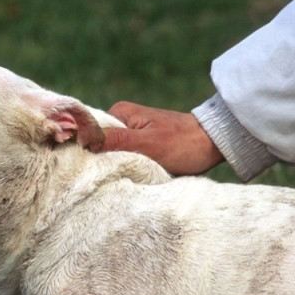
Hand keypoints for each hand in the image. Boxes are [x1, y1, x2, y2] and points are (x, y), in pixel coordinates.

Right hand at [89, 101, 223, 175]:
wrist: (213, 145)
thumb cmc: (182, 143)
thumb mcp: (147, 144)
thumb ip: (115, 142)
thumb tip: (81, 141)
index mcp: (119, 113)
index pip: (89, 132)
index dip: (85, 150)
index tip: (85, 169)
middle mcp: (122, 121)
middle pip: (99, 145)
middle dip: (101, 162)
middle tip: (103, 178)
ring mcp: (132, 135)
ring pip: (112, 155)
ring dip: (115, 167)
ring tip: (116, 180)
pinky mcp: (142, 147)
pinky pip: (126, 159)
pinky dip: (128, 169)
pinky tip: (128, 178)